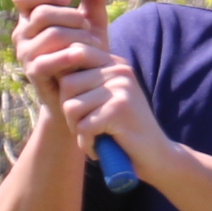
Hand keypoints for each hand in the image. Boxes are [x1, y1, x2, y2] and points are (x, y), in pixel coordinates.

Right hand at [12, 0, 115, 115]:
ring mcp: (25, 54)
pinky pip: (49, 58)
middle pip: (42, 13)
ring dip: (78, 38)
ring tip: (93, 47)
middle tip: (87, 29)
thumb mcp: (92, 25)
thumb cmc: (87, 56)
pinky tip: (86, 57)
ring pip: (51, 34)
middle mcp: (22, 34)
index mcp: (30, 19)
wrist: (85, 95)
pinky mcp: (34, 73)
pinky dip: (72, 55)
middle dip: (72, 18)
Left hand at [53, 46, 166, 173]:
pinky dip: (86, 143)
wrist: (158, 157)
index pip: (75, 52)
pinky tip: (99, 149)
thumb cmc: (126, 130)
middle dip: (70, 111)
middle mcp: (120, 71)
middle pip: (67, 83)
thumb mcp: (108, 97)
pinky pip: (83, 126)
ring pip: (71, 106)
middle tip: (87, 127)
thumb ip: (87, 78)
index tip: (79, 103)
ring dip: (77, 129)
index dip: (66, 78)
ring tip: (94, 137)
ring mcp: (121, 89)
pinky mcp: (119, 110)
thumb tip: (52, 65)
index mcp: (117, 64)